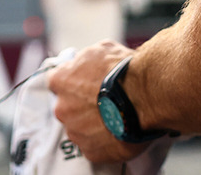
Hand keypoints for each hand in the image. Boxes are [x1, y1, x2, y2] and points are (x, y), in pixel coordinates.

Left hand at [46, 39, 148, 162]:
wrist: (143, 96)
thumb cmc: (123, 70)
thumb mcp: (101, 49)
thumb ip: (85, 60)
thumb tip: (85, 63)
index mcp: (60, 81)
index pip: (57, 83)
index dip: (73, 84)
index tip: (85, 85)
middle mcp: (62, 108)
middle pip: (67, 108)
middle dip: (81, 106)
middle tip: (102, 103)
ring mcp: (75, 132)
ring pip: (79, 129)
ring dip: (92, 125)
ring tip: (114, 119)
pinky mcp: (91, 151)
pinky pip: (94, 147)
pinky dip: (103, 142)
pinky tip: (118, 132)